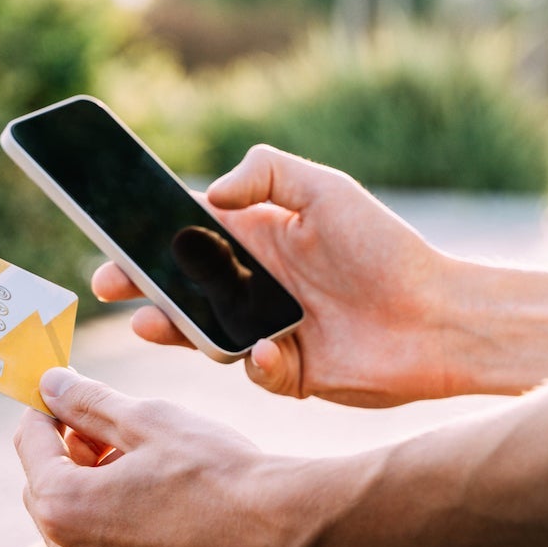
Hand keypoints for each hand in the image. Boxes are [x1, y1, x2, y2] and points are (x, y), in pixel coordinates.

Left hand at [15, 368, 313, 546]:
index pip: (28, 443)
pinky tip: (150, 487)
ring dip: (89, 478)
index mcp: (64, 508)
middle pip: (44, 485)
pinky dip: (110, 512)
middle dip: (67, 446)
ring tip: (135, 449)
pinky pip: (100, 543)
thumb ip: (88, 401)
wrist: (280, 533)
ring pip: (72, 517)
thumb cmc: (217, 472)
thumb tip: (51, 383)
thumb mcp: (146, 419)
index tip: (64, 388)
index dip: (45, 407)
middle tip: (103, 416)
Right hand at [93, 145, 472, 405]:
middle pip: (180, 284)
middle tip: (107, 284)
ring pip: (201, 332)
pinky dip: (250, 361)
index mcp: (258, 237)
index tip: (108, 231)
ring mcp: (266, 329)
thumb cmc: (385, 249)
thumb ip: (266, 173)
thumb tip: (208, 194)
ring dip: (173, 327)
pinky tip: (263, 349)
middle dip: (139, 283)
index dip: (145, 231)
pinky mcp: (285, 373)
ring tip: (150, 322)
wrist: (439, 320)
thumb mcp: (326, 190)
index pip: (187, 229)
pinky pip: (250, 369)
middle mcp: (254, 284)